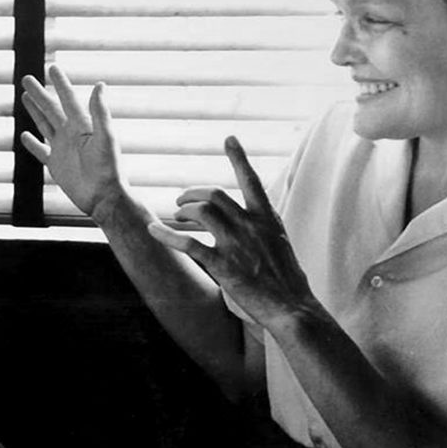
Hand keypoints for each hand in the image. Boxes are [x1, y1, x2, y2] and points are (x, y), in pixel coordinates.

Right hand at [20, 64, 127, 220]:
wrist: (104, 197)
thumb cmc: (108, 168)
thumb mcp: (105, 137)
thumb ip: (100, 112)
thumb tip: (100, 84)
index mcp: (82, 125)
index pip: (68, 99)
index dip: (60, 84)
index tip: (52, 68)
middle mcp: (71, 134)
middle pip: (51, 109)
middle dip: (40, 93)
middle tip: (27, 78)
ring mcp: (62, 149)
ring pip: (44, 125)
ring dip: (35, 111)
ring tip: (25, 97)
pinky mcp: (56, 165)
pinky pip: (41, 151)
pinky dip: (32, 143)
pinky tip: (25, 135)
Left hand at [147, 136, 314, 326]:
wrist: (294, 309)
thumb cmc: (289, 281)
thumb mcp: (281, 243)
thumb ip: (264, 226)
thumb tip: (254, 217)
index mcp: (267, 219)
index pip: (251, 180)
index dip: (239, 158)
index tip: (229, 138)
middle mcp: (250, 226)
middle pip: (214, 194)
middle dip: (192, 193)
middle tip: (181, 201)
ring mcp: (236, 245)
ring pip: (201, 211)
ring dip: (184, 210)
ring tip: (176, 216)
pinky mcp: (223, 266)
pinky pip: (189, 244)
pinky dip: (167, 234)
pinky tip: (153, 230)